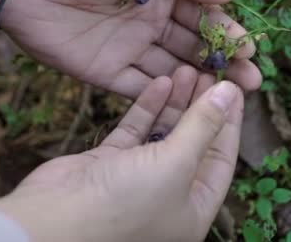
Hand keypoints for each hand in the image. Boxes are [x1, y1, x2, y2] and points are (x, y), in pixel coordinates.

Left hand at [0, 0, 261, 97]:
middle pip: (194, 48)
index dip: (227, 32)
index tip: (250, 49)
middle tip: (252, 81)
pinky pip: (142, 89)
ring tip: (234, 96)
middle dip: (224, 64)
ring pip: (174, 71)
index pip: (202, 16)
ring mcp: (130, 50)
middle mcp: (150, 23)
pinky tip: (192, 106)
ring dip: (203, 84)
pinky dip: (166, 98)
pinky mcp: (107, 73)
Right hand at [0, 66, 243, 241]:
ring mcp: (138, 178)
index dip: (229, 122)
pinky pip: (135, 131)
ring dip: (176, 103)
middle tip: (210, 71)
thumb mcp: (176, 164)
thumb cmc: (126, 203)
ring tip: (187, 69)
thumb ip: (202, 126)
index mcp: (193, 208)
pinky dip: (147, 108)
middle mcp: (169, 195)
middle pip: (194, 142)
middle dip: (202, 106)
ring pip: (164, 133)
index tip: (235, 88)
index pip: (222, 158)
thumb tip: (229, 93)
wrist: (55, 220)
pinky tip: (160, 82)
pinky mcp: (110, 163)